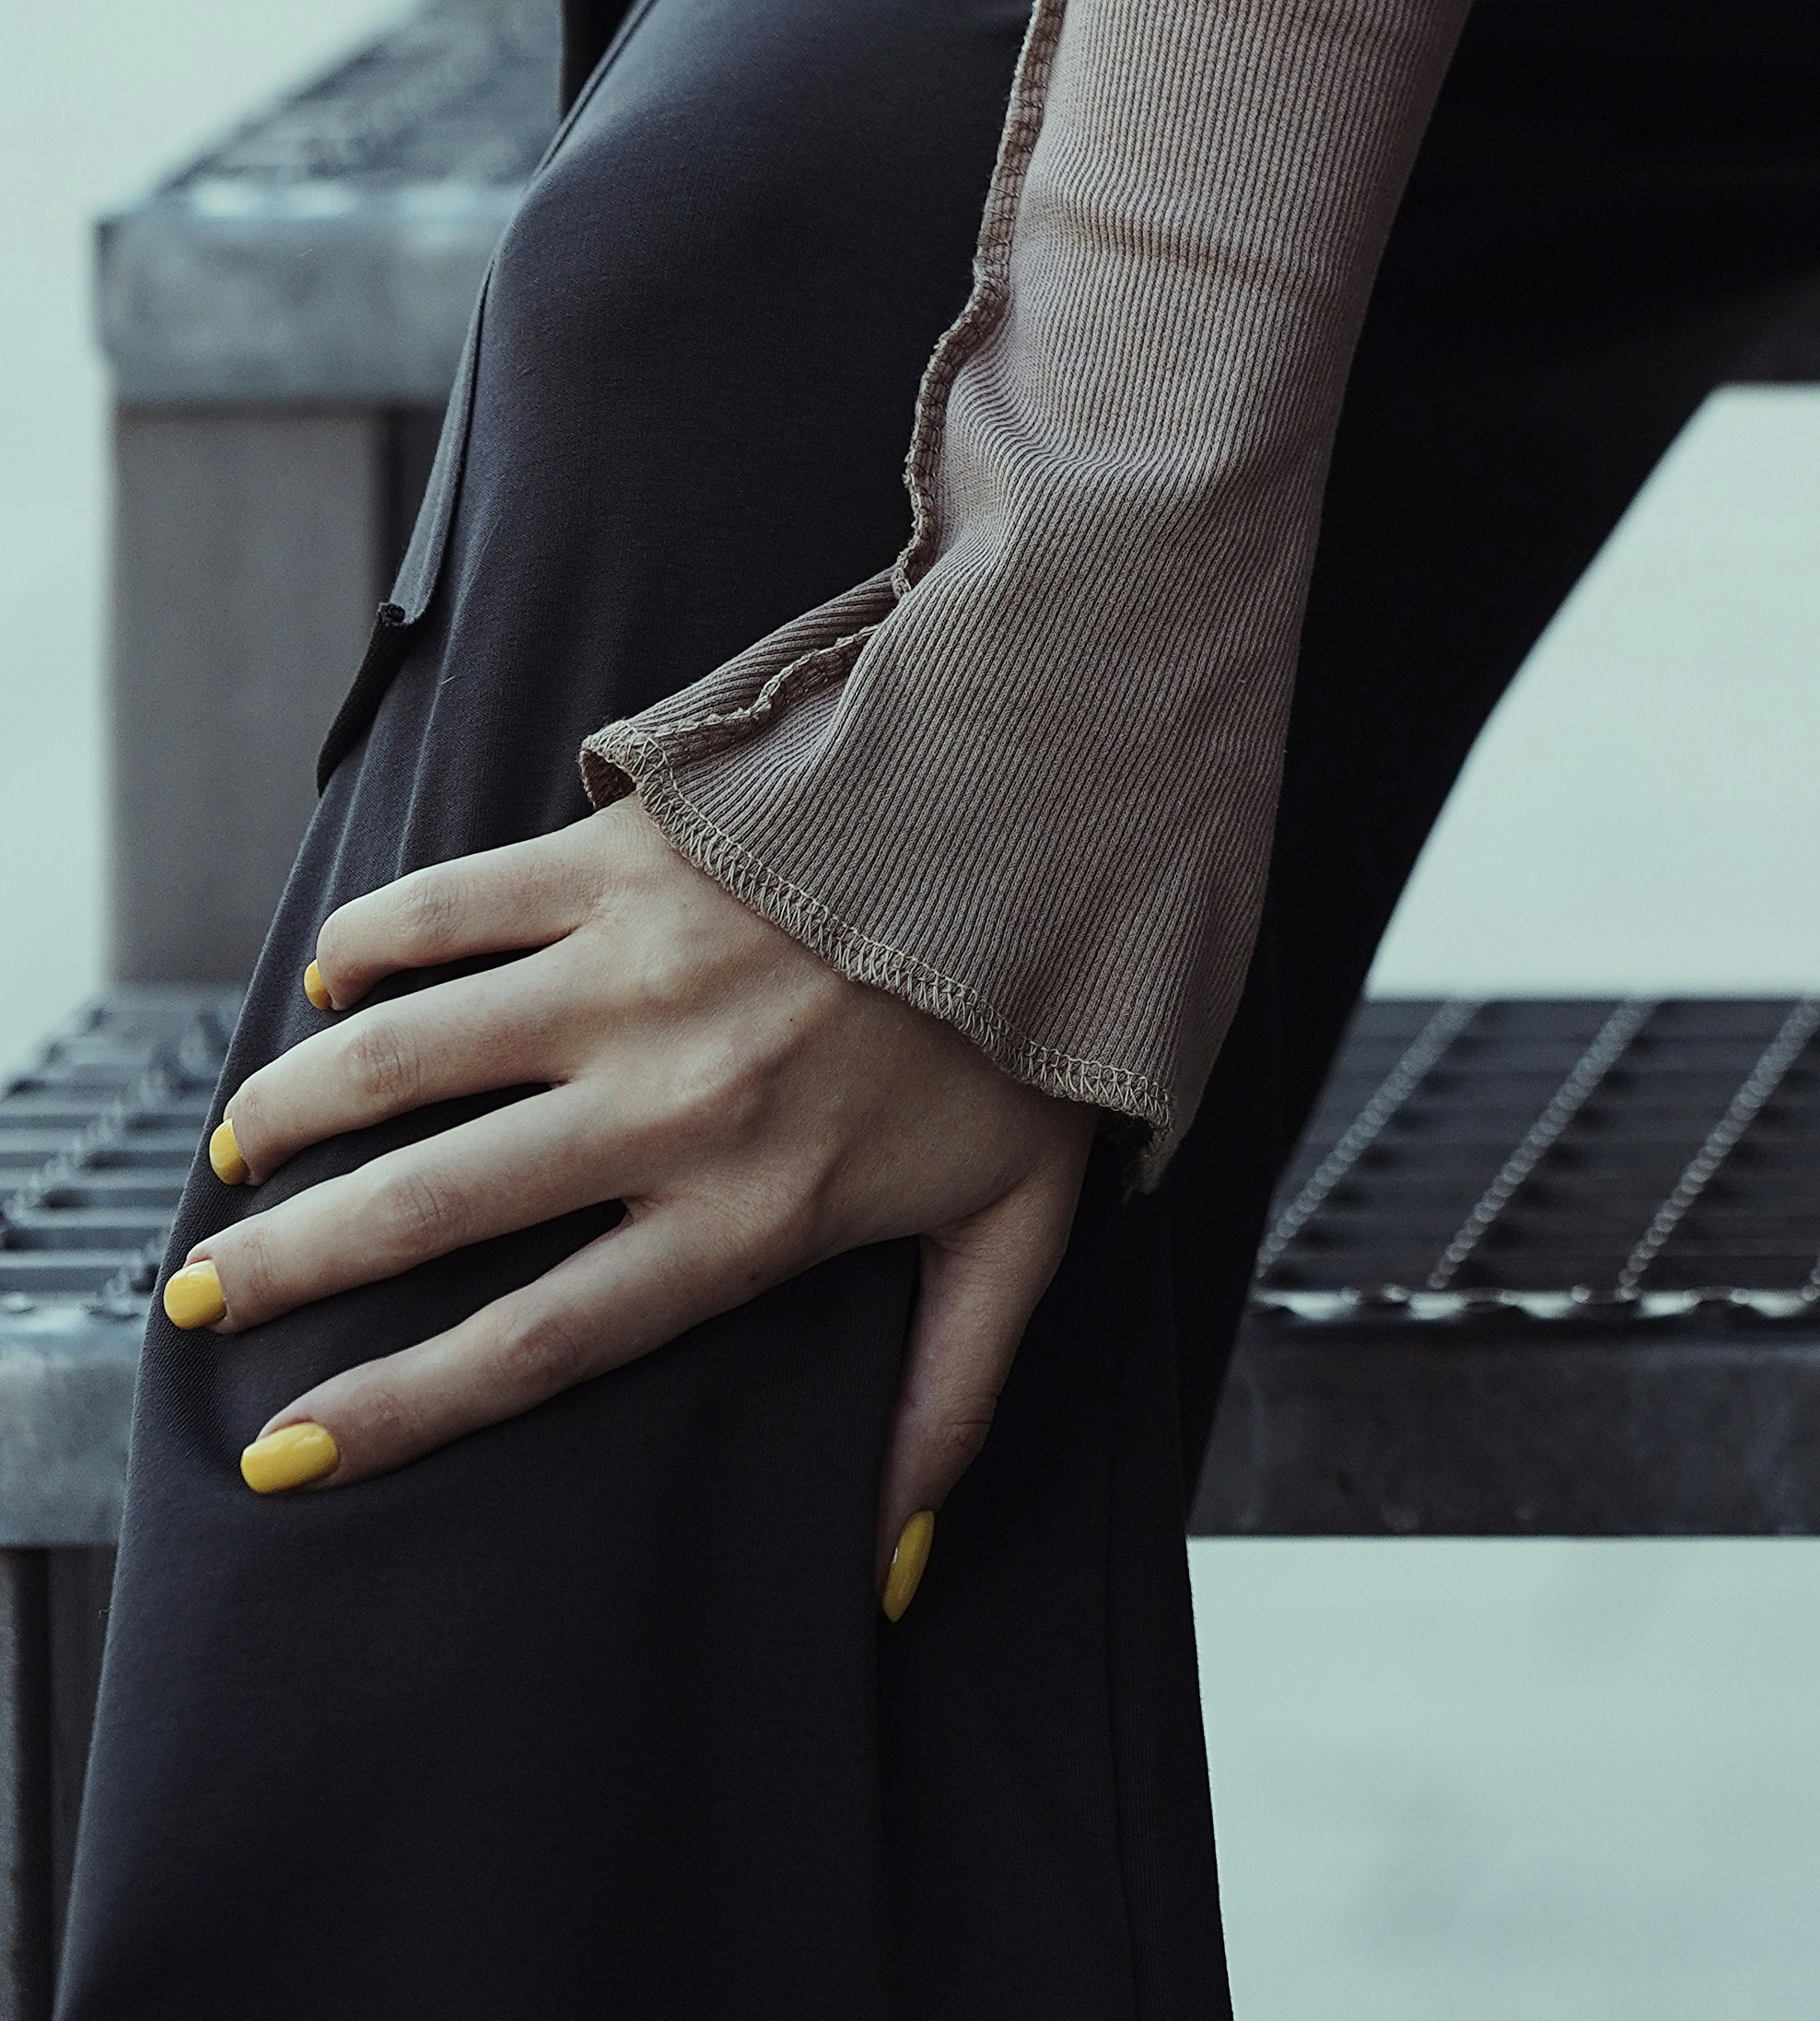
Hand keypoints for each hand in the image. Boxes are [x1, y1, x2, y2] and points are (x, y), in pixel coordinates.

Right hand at [167, 795, 1089, 1594]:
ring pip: (413, 1053)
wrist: (1058, 805)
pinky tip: (329, 984)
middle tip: (201, 1296)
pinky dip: (376, 943)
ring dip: (300, 1108)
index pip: (540, 1344)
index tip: (291, 1452)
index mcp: (749, 1207)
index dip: (401, 1408)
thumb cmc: (1039, 1025)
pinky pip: (462, 902)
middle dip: (294, 1261)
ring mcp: (639, 964)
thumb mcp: (1016, 1231)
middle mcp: (670, 1097)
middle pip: (436, 1205)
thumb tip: (893, 1575)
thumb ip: (948, 1402)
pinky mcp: (629, 851)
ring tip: (236, 1153)